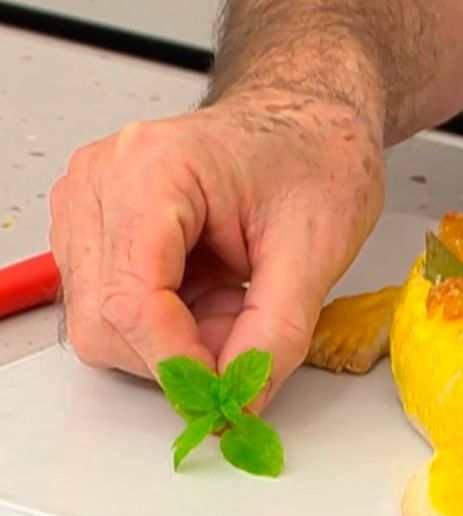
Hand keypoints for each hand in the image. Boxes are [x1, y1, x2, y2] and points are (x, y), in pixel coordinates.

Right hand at [49, 91, 383, 411]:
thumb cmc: (315, 153)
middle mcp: (102, 182)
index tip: (230, 390)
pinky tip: (218, 294)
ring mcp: (91, 206)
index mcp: (152, 169)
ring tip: (240, 300)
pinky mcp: (99, 231)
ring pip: (104, 325)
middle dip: (182, 353)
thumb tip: (243, 395)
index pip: (131, 300)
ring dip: (178, 339)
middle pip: (105, 322)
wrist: (309, 120)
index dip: (180, 361)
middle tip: (252, 338)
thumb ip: (278, 330)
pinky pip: (116, 311)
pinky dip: (172, 324)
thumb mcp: (318, 246)